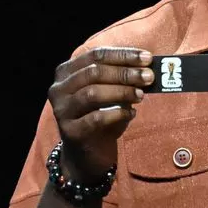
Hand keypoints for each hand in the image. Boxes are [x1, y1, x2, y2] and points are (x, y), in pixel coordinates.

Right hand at [48, 47, 153, 179]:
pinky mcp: (70, 131)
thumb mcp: (109, 91)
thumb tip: (148, 66)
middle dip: (125, 73)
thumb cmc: (101, 114)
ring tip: (141, 95)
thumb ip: (122, 76)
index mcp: (66, 72)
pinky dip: (118, 114)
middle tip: (149, 76)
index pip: (96, 55)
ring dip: (122, 91)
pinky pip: (96, 118)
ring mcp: (62, 110)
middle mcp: (59, 89)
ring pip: (93, 93)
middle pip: (94, 72)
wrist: (87, 152)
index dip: (123, 55)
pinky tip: (132, 114)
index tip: (147, 58)